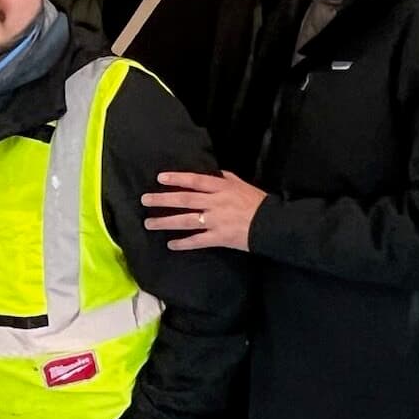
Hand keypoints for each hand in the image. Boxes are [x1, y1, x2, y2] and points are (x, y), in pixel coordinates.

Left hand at [141, 171, 266, 251]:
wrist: (273, 224)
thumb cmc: (259, 203)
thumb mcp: (243, 185)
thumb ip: (227, 179)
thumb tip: (215, 173)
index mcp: (222, 188)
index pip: (195, 181)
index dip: (177, 179)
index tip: (160, 178)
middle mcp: (216, 203)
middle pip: (184, 200)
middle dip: (162, 200)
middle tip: (145, 200)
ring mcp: (216, 221)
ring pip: (186, 221)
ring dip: (165, 222)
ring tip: (149, 223)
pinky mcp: (219, 238)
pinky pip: (197, 241)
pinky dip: (183, 243)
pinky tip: (171, 244)